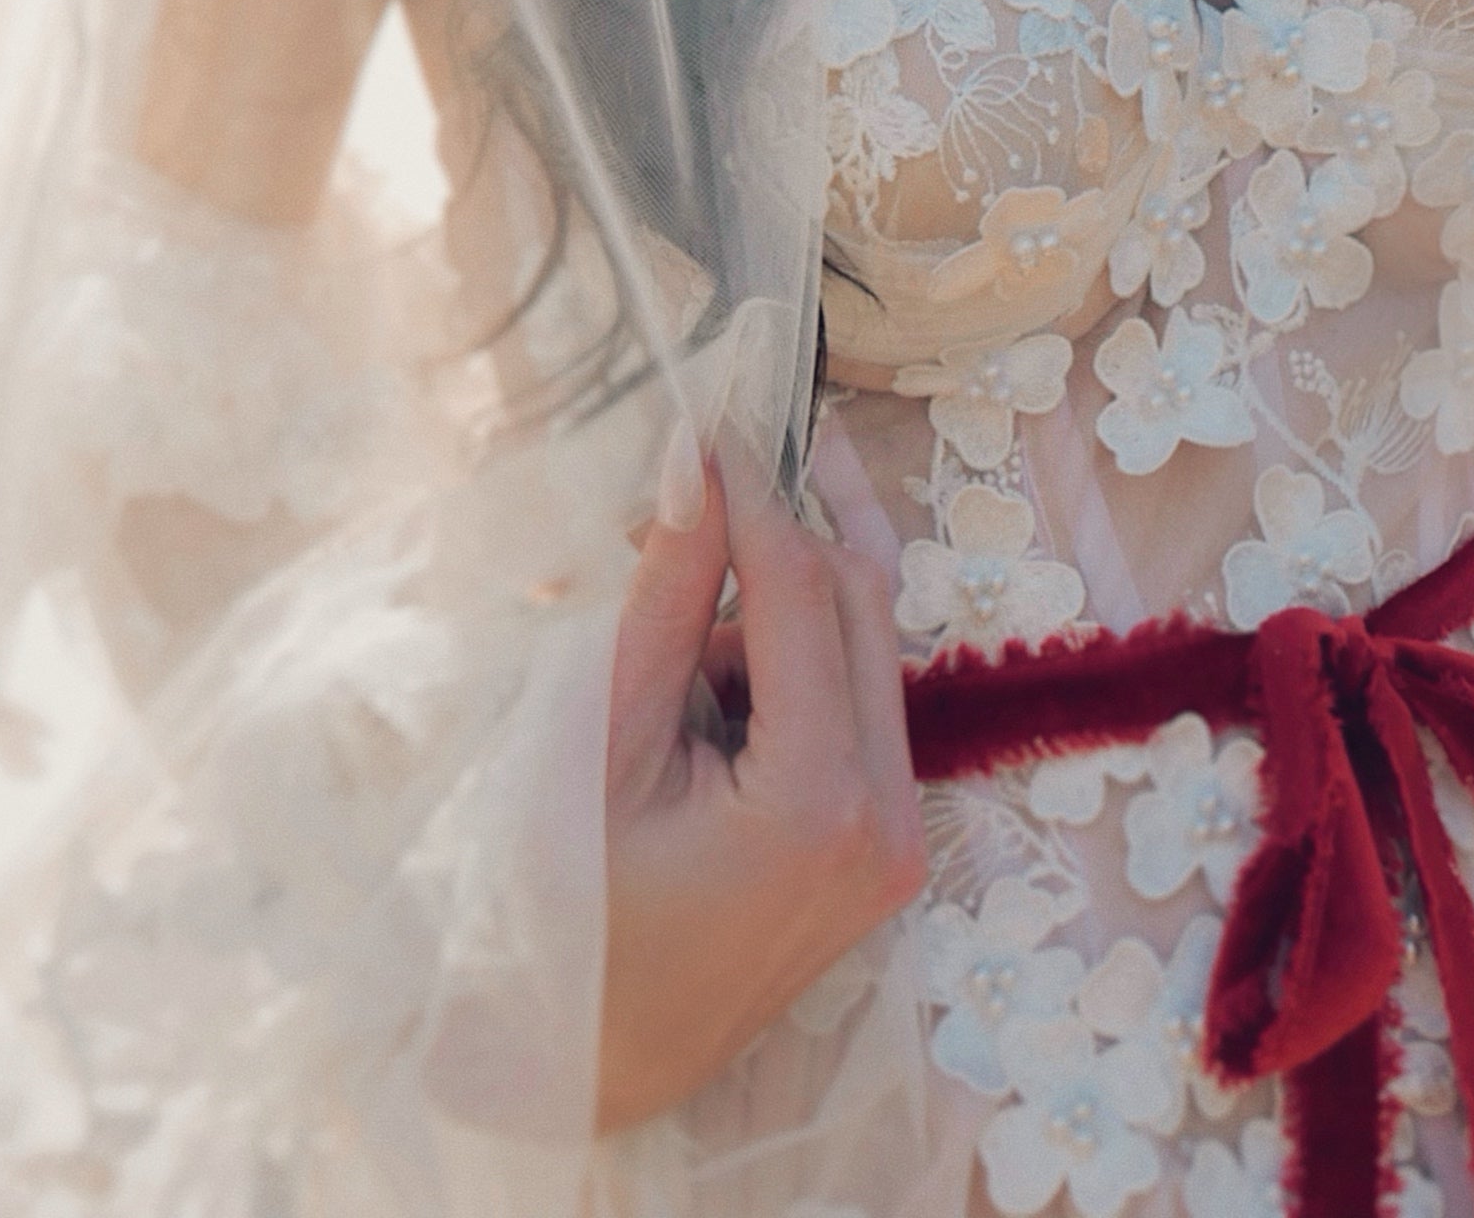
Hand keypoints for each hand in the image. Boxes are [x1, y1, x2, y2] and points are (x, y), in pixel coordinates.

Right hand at [596, 424, 926, 1133]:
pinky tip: (711, 689)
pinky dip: (793, 668)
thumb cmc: (573, 910)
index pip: (803, 589)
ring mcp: (899, 840)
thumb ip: (664, 595)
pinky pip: (856, 708)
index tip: (716, 413)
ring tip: (675, 654)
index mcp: (820, 802)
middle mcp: (890, 819)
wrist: (596, 1061)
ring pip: (865, 649)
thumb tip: (697, 459)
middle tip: (708, 471)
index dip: (755, 491)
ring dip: (781, 608)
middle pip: (861, 604)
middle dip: (782, 534)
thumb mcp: (604, 741)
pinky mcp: (887, 848)